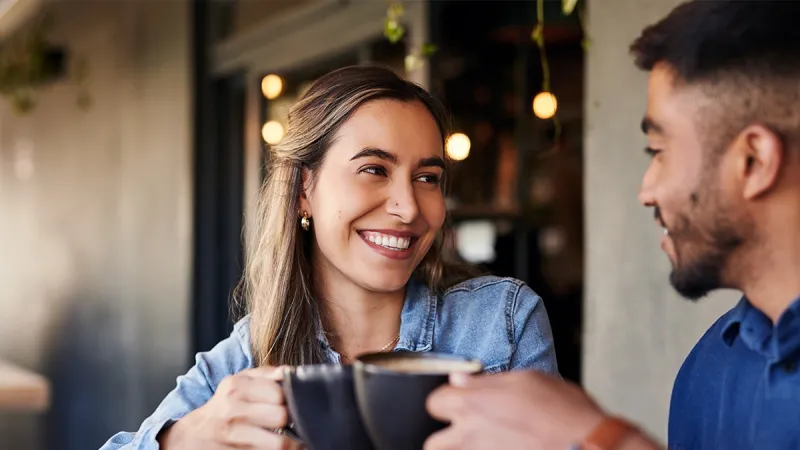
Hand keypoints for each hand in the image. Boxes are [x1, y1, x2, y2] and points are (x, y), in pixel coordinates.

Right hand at [159, 366, 300, 449]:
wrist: (193, 436)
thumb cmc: (223, 406)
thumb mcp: (239, 382)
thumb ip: (267, 374)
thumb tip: (291, 371)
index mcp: (236, 386)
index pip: (279, 393)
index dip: (293, 398)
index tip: (296, 403)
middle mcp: (232, 411)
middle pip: (282, 417)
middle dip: (294, 420)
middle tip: (297, 421)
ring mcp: (232, 437)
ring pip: (279, 444)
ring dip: (293, 443)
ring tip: (296, 440)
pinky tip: (281, 449)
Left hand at [424, 370, 604, 449]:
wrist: (590, 447)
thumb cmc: (565, 412)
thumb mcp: (528, 380)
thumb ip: (487, 381)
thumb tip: (458, 379)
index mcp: (474, 403)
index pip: (434, 402)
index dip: (447, 401)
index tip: (459, 402)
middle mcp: (470, 435)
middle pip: (433, 442)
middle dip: (447, 438)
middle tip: (468, 433)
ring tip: (482, 445)